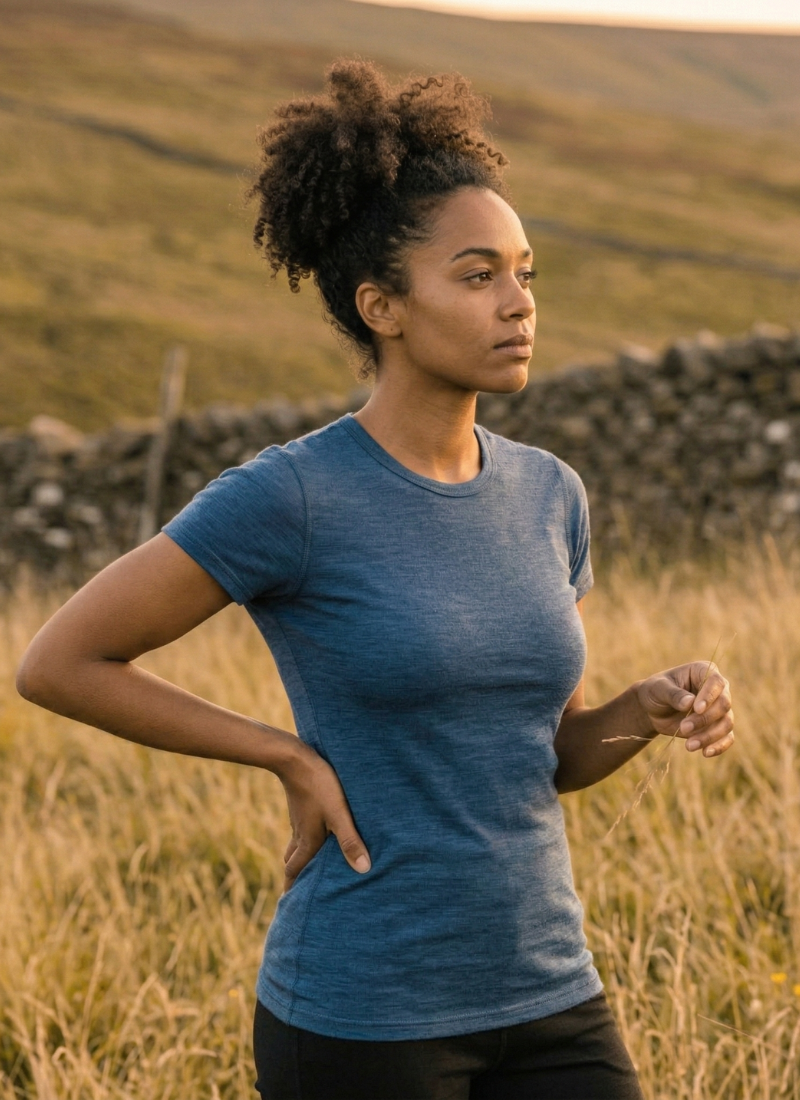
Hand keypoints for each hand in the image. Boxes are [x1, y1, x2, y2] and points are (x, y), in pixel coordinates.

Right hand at [276, 740, 370, 892]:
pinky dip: (304, 840)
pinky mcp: (301, 805)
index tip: (289, 906)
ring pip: (295, 845)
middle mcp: (300, 833)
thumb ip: (350, 841)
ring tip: (306, 866)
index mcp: (307, 841)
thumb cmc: (320, 786)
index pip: (294, 872)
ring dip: (298, 858)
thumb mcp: (339, 814)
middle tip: (298, 891)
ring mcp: (299, 819)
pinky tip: (315, 832)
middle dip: (294, 877)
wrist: (295, 758)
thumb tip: (363, 870)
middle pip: (292, 861)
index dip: (292, 889)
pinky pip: (300, 829)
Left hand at [636, 662, 733, 757]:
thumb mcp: (658, 689)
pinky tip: (705, 753)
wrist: (652, 709)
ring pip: (727, 723)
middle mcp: (717, 689)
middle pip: (724, 704)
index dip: (709, 696)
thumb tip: (689, 702)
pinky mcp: (717, 726)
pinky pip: (727, 737)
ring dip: (709, 736)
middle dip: (705, 719)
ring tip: (688, 746)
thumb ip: (673, 694)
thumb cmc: (655, 692)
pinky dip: (719, 746)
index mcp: (703, 671)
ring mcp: (719, 709)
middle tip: (683, 728)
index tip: (696, 709)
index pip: (716, 682)